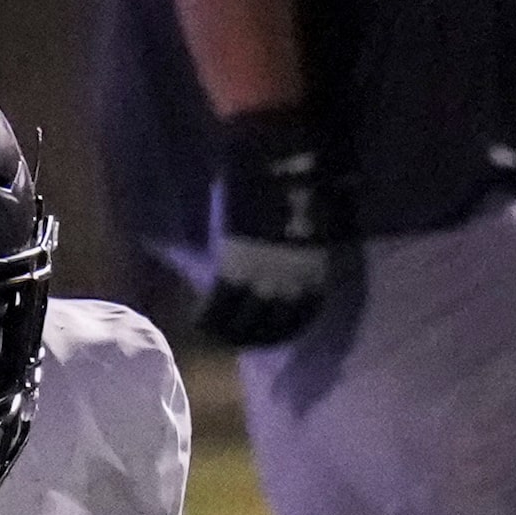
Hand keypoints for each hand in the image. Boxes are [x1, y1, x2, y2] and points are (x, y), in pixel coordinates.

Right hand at [199, 107, 330, 347]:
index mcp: (315, 277)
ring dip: (228, 335)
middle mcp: (292, 289)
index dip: (286, 330)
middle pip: (273, 329)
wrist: (283, 171)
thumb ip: (310, 248)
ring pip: (243, 323)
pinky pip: (218, 306)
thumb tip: (308, 251)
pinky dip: (207, 317)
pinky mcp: (234, 273)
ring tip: (216, 337)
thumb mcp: (318, 228)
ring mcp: (262, 284)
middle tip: (240, 342)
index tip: (274, 334)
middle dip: (256, 339)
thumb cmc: (307, 189)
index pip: (303, 318)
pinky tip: (197, 322)